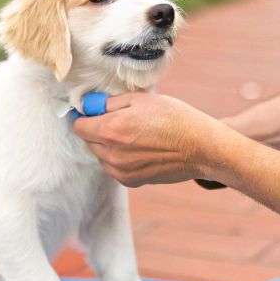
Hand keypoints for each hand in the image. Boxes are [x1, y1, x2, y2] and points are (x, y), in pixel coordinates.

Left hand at [70, 92, 227, 187]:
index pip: (78, 126)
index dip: (86, 115)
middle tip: (121, 120)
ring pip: (101, 156)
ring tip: (134, 135)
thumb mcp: (141, 99)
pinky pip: (114, 168)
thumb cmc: (174, 118)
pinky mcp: (131, 181)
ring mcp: (120, 171)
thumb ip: (110, 103)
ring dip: (108, 145)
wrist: (201, 148)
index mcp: (110, 130)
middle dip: (97, 130)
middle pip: (88, 141)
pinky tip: (140, 149)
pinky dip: (120, 159)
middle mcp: (111, 154)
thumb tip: (90, 105)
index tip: (95, 111)